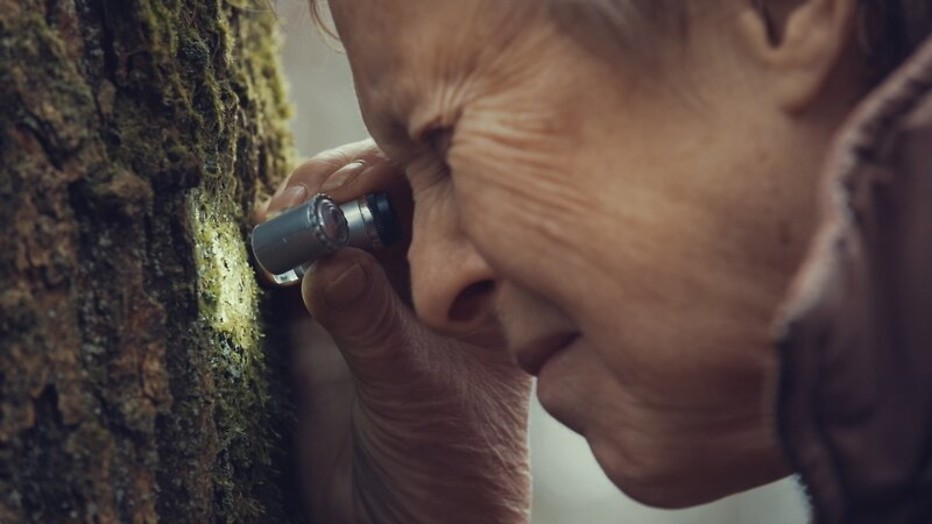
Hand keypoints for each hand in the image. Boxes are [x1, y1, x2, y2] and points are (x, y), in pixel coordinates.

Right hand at [254, 139, 532, 522]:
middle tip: (295, 209)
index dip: (388, 177)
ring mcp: (372, 292)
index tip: (341, 193)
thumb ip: (371, 322)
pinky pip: (293, 266)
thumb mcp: (415, 388)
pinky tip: (261, 253)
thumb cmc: (448, 467)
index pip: (437, 196)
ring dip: (297, 216)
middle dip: (332, 189)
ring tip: (274, 231)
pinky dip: (273, 252)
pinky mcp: (321, 319)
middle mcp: (424, 275)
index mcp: (473, 282)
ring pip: (330, 223)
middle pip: (377, 194)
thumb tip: (327, 254)